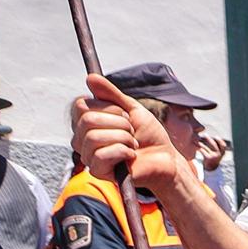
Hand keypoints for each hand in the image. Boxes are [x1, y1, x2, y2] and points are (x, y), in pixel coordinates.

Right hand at [70, 74, 186, 196]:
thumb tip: (90, 77)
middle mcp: (82, 138)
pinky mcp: (98, 171)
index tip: (125, 115)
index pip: (81, 105)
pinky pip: (100, 155)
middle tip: (132, 131)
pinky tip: (131, 156)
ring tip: (133, 143)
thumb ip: (111, 94)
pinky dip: (123, 151)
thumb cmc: (149, 135)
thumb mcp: (132, 109)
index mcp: (87, 122)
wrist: (166, 159)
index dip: (108, 107)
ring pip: (93, 137)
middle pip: (88, 120)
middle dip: (119, 122)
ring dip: (123, 137)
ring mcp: (88, 155)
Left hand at [195, 134, 229, 170]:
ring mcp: (213, 156)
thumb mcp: (218, 153)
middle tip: (205, 134)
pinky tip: (196, 146)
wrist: (211, 168)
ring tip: (197, 140)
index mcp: (222, 152)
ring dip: (201, 143)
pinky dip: (199, 148)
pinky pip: (202, 150)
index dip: (220, 140)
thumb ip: (217, 147)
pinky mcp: (208, 157)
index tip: (216, 136)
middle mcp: (219, 154)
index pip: (223, 145)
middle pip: (213, 144)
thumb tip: (210, 138)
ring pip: (206, 147)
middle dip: (209, 139)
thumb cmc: (214, 158)